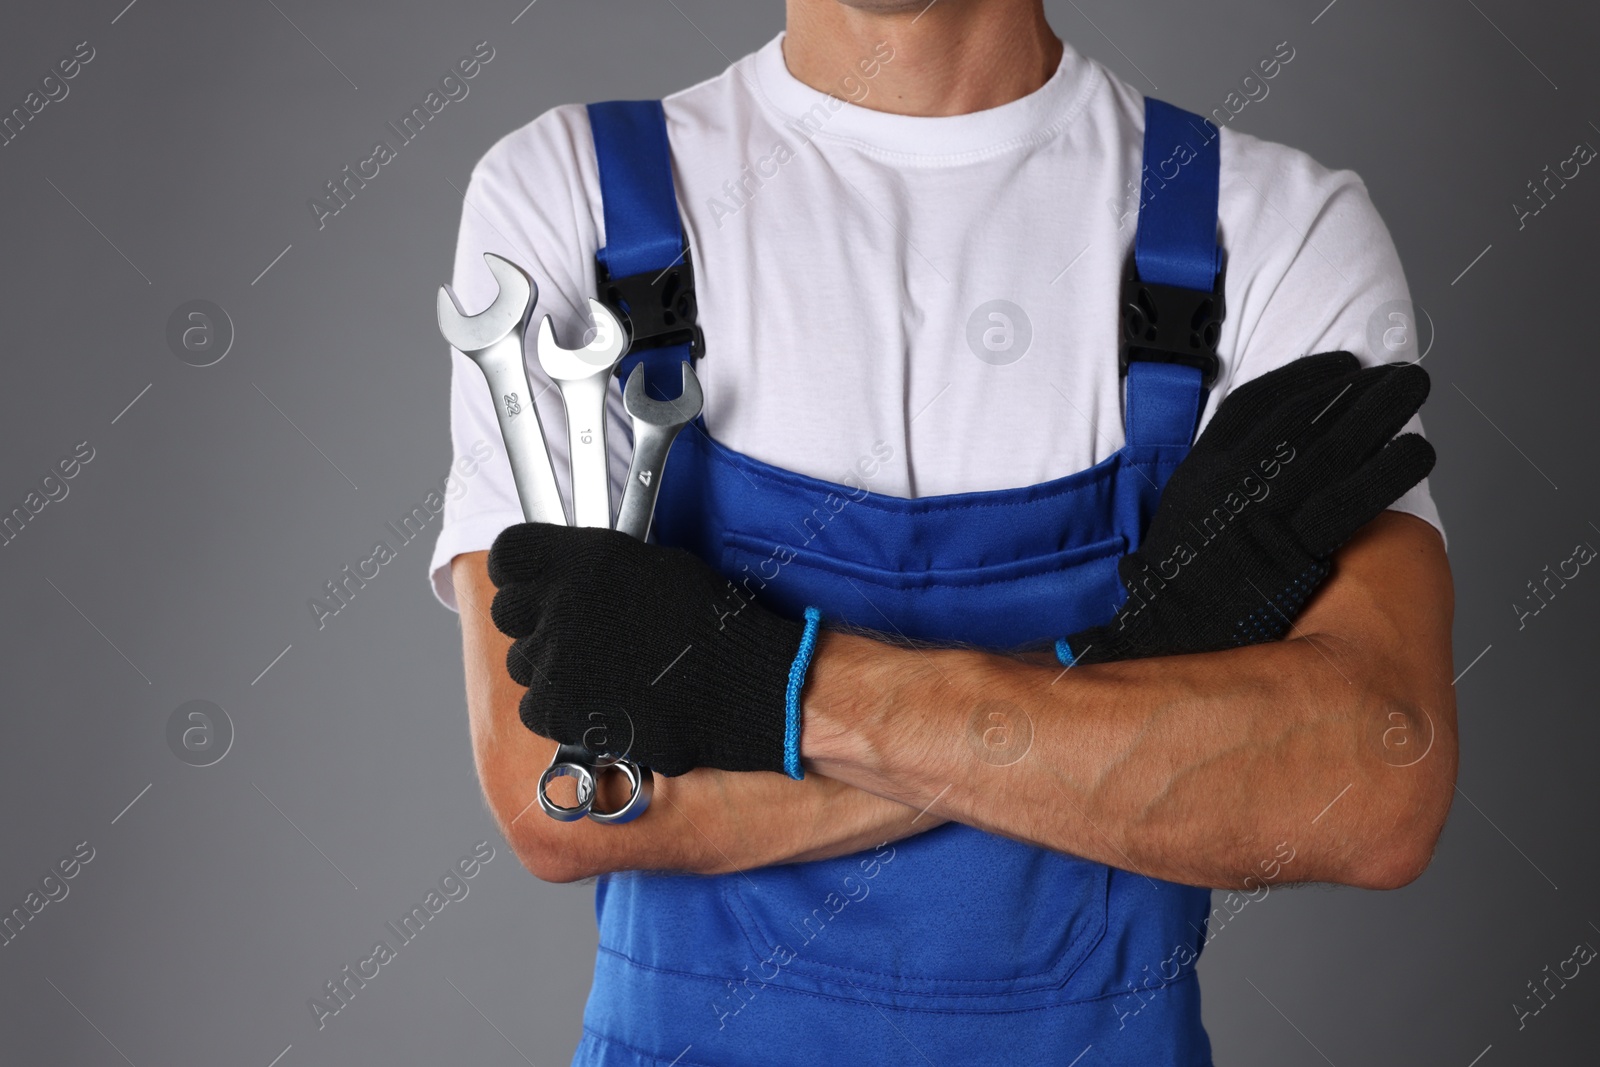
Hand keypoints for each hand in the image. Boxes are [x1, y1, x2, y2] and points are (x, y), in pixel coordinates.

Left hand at [487, 523, 812, 776]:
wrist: (742, 685)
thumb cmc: (711, 623)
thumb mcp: (654, 565)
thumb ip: (597, 567)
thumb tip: (570, 574)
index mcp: (580, 559)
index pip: (509, 556)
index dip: (521, 572)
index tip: (537, 583)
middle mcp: (558, 604)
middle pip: (509, 612)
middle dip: (536, 622)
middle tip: (579, 633)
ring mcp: (554, 660)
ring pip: (523, 663)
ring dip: (552, 668)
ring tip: (602, 672)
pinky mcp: (559, 710)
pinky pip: (537, 708)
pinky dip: (563, 710)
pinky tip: (604, 701)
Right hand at [1061, 352, 1434, 664]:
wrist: (1168, 630)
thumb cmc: (1180, 578)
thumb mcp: (1185, 510)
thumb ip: (1222, 477)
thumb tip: (1263, 456)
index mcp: (1203, 464)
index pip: (1258, 402)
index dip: (1305, 377)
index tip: (1340, 366)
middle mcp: (1233, 477)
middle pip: (1304, 413)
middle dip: (1354, 386)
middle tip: (1394, 371)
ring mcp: (1263, 509)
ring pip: (1333, 445)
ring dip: (1380, 410)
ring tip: (1414, 388)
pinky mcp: (1293, 547)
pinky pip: (1351, 499)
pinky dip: (1387, 470)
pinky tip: (1416, 451)